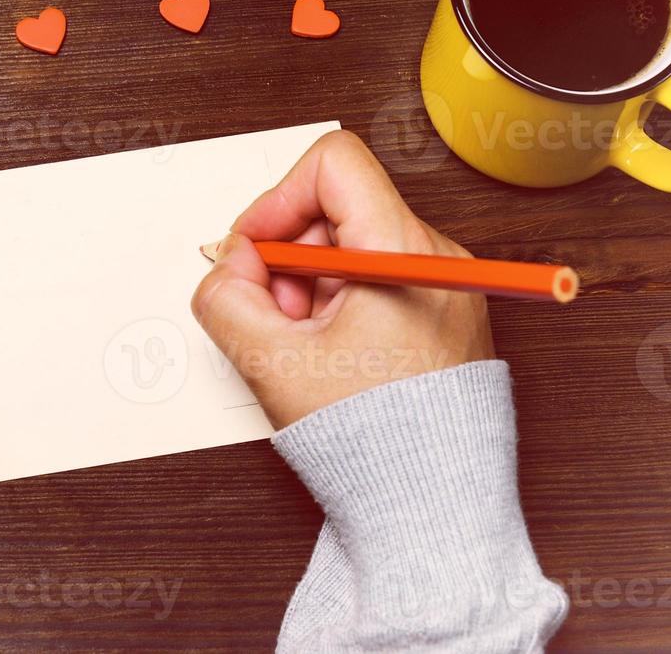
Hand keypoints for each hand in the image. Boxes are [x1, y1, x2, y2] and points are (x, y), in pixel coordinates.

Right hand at [191, 130, 492, 427]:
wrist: (436, 506)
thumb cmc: (375, 441)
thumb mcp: (273, 363)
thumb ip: (227, 298)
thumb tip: (229, 262)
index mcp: (403, 252)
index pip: (333, 165)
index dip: (277, 198)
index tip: (254, 248)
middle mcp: (435, 256)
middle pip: (336, 208)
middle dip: (287, 256)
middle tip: (277, 318)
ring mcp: (444, 284)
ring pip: (350, 246)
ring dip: (309, 286)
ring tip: (307, 347)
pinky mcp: (442, 311)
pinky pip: (374, 279)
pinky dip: (338, 306)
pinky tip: (332, 356)